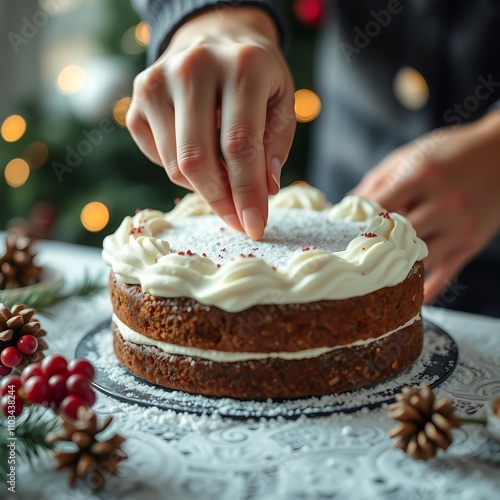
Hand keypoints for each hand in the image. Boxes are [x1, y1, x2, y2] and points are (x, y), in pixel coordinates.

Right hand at [126, 7, 295, 239]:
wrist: (214, 38)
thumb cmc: (254, 76)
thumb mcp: (281, 101)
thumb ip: (276, 146)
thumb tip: (264, 191)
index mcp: (242, 65)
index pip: (240, 144)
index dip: (247, 193)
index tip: (254, 227)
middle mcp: (193, 68)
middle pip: (197, 159)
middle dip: (219, 201)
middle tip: (236, 220)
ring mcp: (156, 81)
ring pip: (174, 164)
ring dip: (202, 187)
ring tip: (224, 179)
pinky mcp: (136, 98)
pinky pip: (156, 156)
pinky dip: (180, 169)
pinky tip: (198, 150)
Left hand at [352, 111, 499, 302]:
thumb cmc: (450, 151)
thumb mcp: (412, 154)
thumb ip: (379, 180)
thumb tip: (347, 205)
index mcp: (422, 175)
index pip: (379, 207)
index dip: (356, 222)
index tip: (339, 233)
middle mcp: (443, 202)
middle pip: (397, 236)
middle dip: (371, 246)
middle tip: (349, 258)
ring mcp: (460, 226)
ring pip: (419, 259)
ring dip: (394, 269)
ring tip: (371, 278)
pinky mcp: (471, 243)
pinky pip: (446, 274)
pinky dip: (426, 289)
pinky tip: (408, 297)